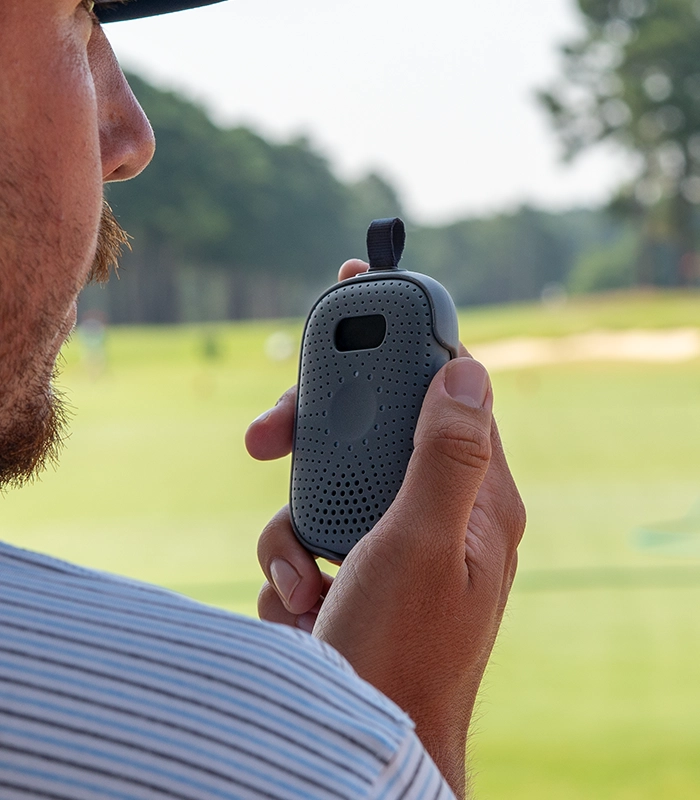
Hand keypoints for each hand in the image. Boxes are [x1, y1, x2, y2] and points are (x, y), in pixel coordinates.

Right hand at [246, 259, 524, 797]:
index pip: (446, 390)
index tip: (367, 285)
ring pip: (325, 488)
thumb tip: (469, 368)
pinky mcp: (352, 575)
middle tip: (263, 438)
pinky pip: (306, 540)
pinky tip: (300, 610)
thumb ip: (445, 455)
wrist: (357, 747)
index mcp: (475, 501)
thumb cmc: (403, 655)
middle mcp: (436, 517)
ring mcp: (390, 547)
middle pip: (372, 432)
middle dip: (312, 438)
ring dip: (290, 530)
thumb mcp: (424, 545)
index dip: (408, 335)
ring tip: (300, 584)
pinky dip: (288, 569)